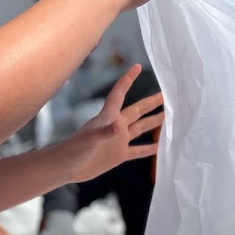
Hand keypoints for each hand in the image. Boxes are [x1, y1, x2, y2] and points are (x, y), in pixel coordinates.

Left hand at [56, 64, 163, 185]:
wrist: (66, 167)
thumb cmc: (74, 150)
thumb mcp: (90, 140)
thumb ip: (105, 132)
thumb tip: (119, 127)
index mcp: (108, 117)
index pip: (119, 94)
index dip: (127, 80)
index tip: (137, 66)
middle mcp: (115, 125)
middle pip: (137, 110)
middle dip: (151, 103)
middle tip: (166, 95)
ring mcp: (118, 140)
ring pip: (140, 128)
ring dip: (153, 123)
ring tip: (168, 117)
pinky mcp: (118, 155)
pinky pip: (137, 150)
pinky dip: (148, 149)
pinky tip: (160, 147)